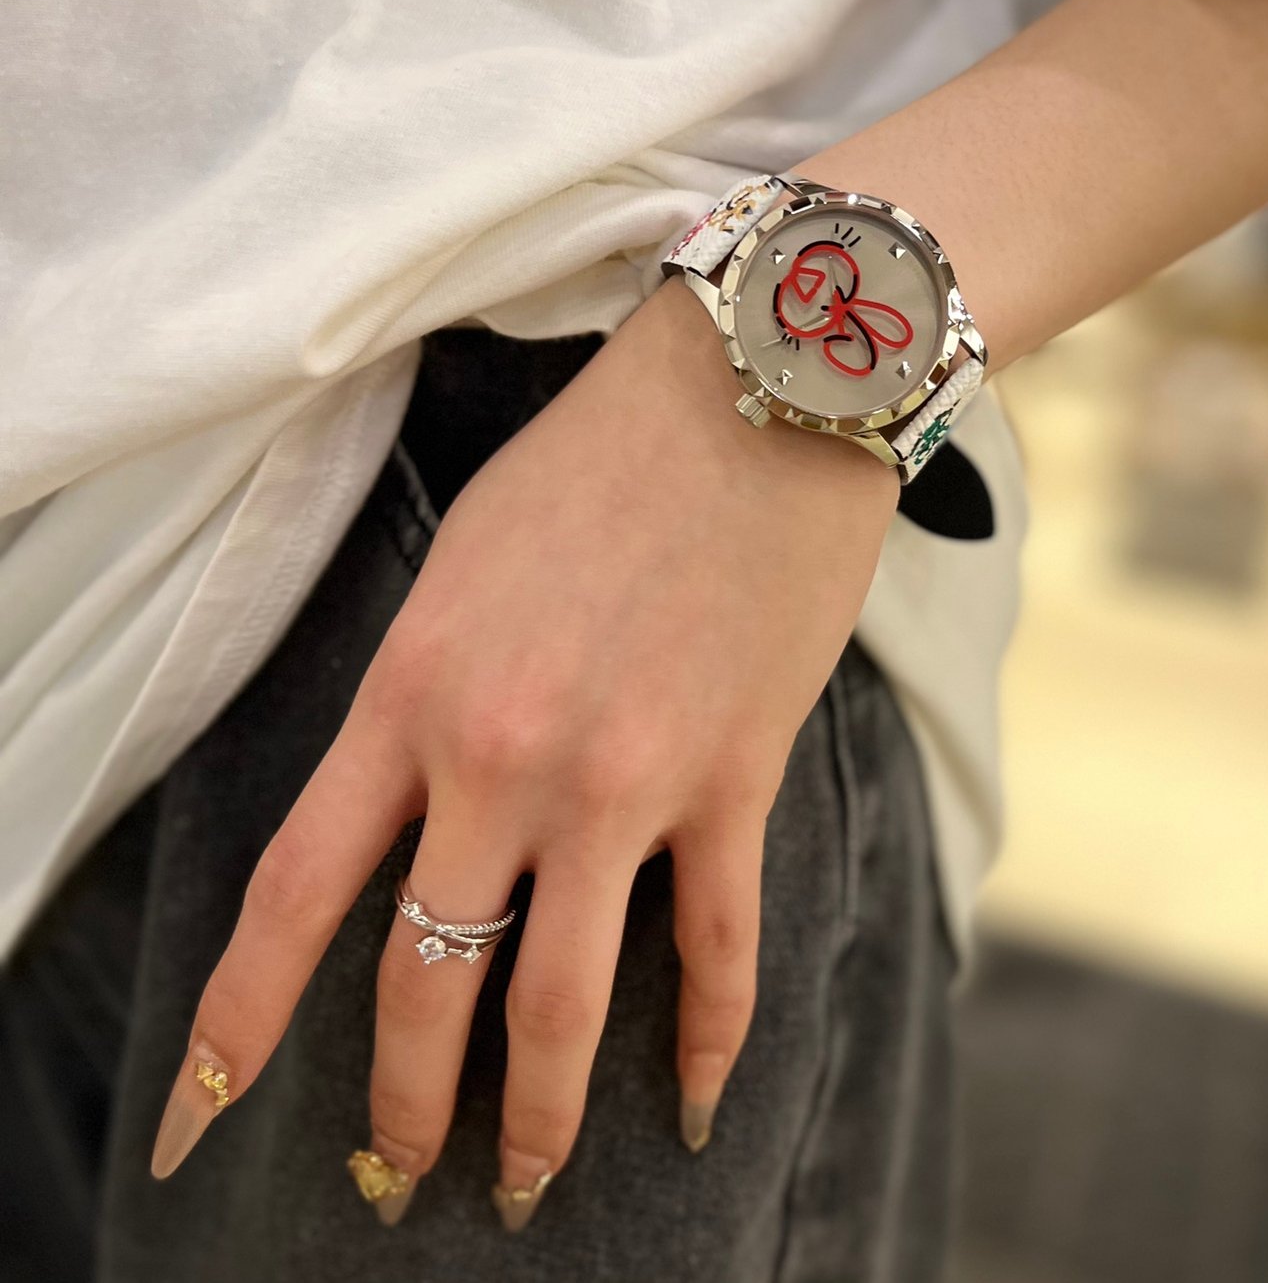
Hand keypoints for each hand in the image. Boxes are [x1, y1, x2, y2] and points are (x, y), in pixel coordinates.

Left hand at [149, 278, 898, 1223]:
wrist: (757, 390)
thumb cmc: (602, 459)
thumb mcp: (463, 562)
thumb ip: (427, 695)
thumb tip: (419, 808)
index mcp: (415, 692)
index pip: (298, 897)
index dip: (240, 1025)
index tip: (202, 1112)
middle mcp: (504, 760)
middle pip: (424, 983)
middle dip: (401, 1108)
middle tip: (394, 1175)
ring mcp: (625, 781)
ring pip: (559, 1004)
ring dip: (534, 1120)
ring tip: (521, 1184)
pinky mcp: (735, 778)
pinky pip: (715, 950)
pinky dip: (705, 1046)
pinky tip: (692, 1106)